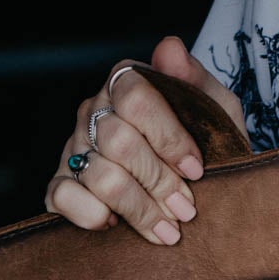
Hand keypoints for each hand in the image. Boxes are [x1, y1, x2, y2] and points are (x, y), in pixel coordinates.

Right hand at [45, 37, 246, 243]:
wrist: (198, 206)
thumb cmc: (205, 159)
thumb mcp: (217, 118)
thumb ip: (197, 83)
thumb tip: (170, 50)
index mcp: (127, 86)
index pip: (136, 98)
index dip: (168, 138)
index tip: (196, 170)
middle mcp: (95, 112)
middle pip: (120, 142)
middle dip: (160, 182)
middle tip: (186, 210)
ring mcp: (76, 149)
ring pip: (102, 176)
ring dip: (141, 210)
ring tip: (168, 229)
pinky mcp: (62, 186)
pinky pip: (65, 196)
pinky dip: (93, 216)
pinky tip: (118, 225)